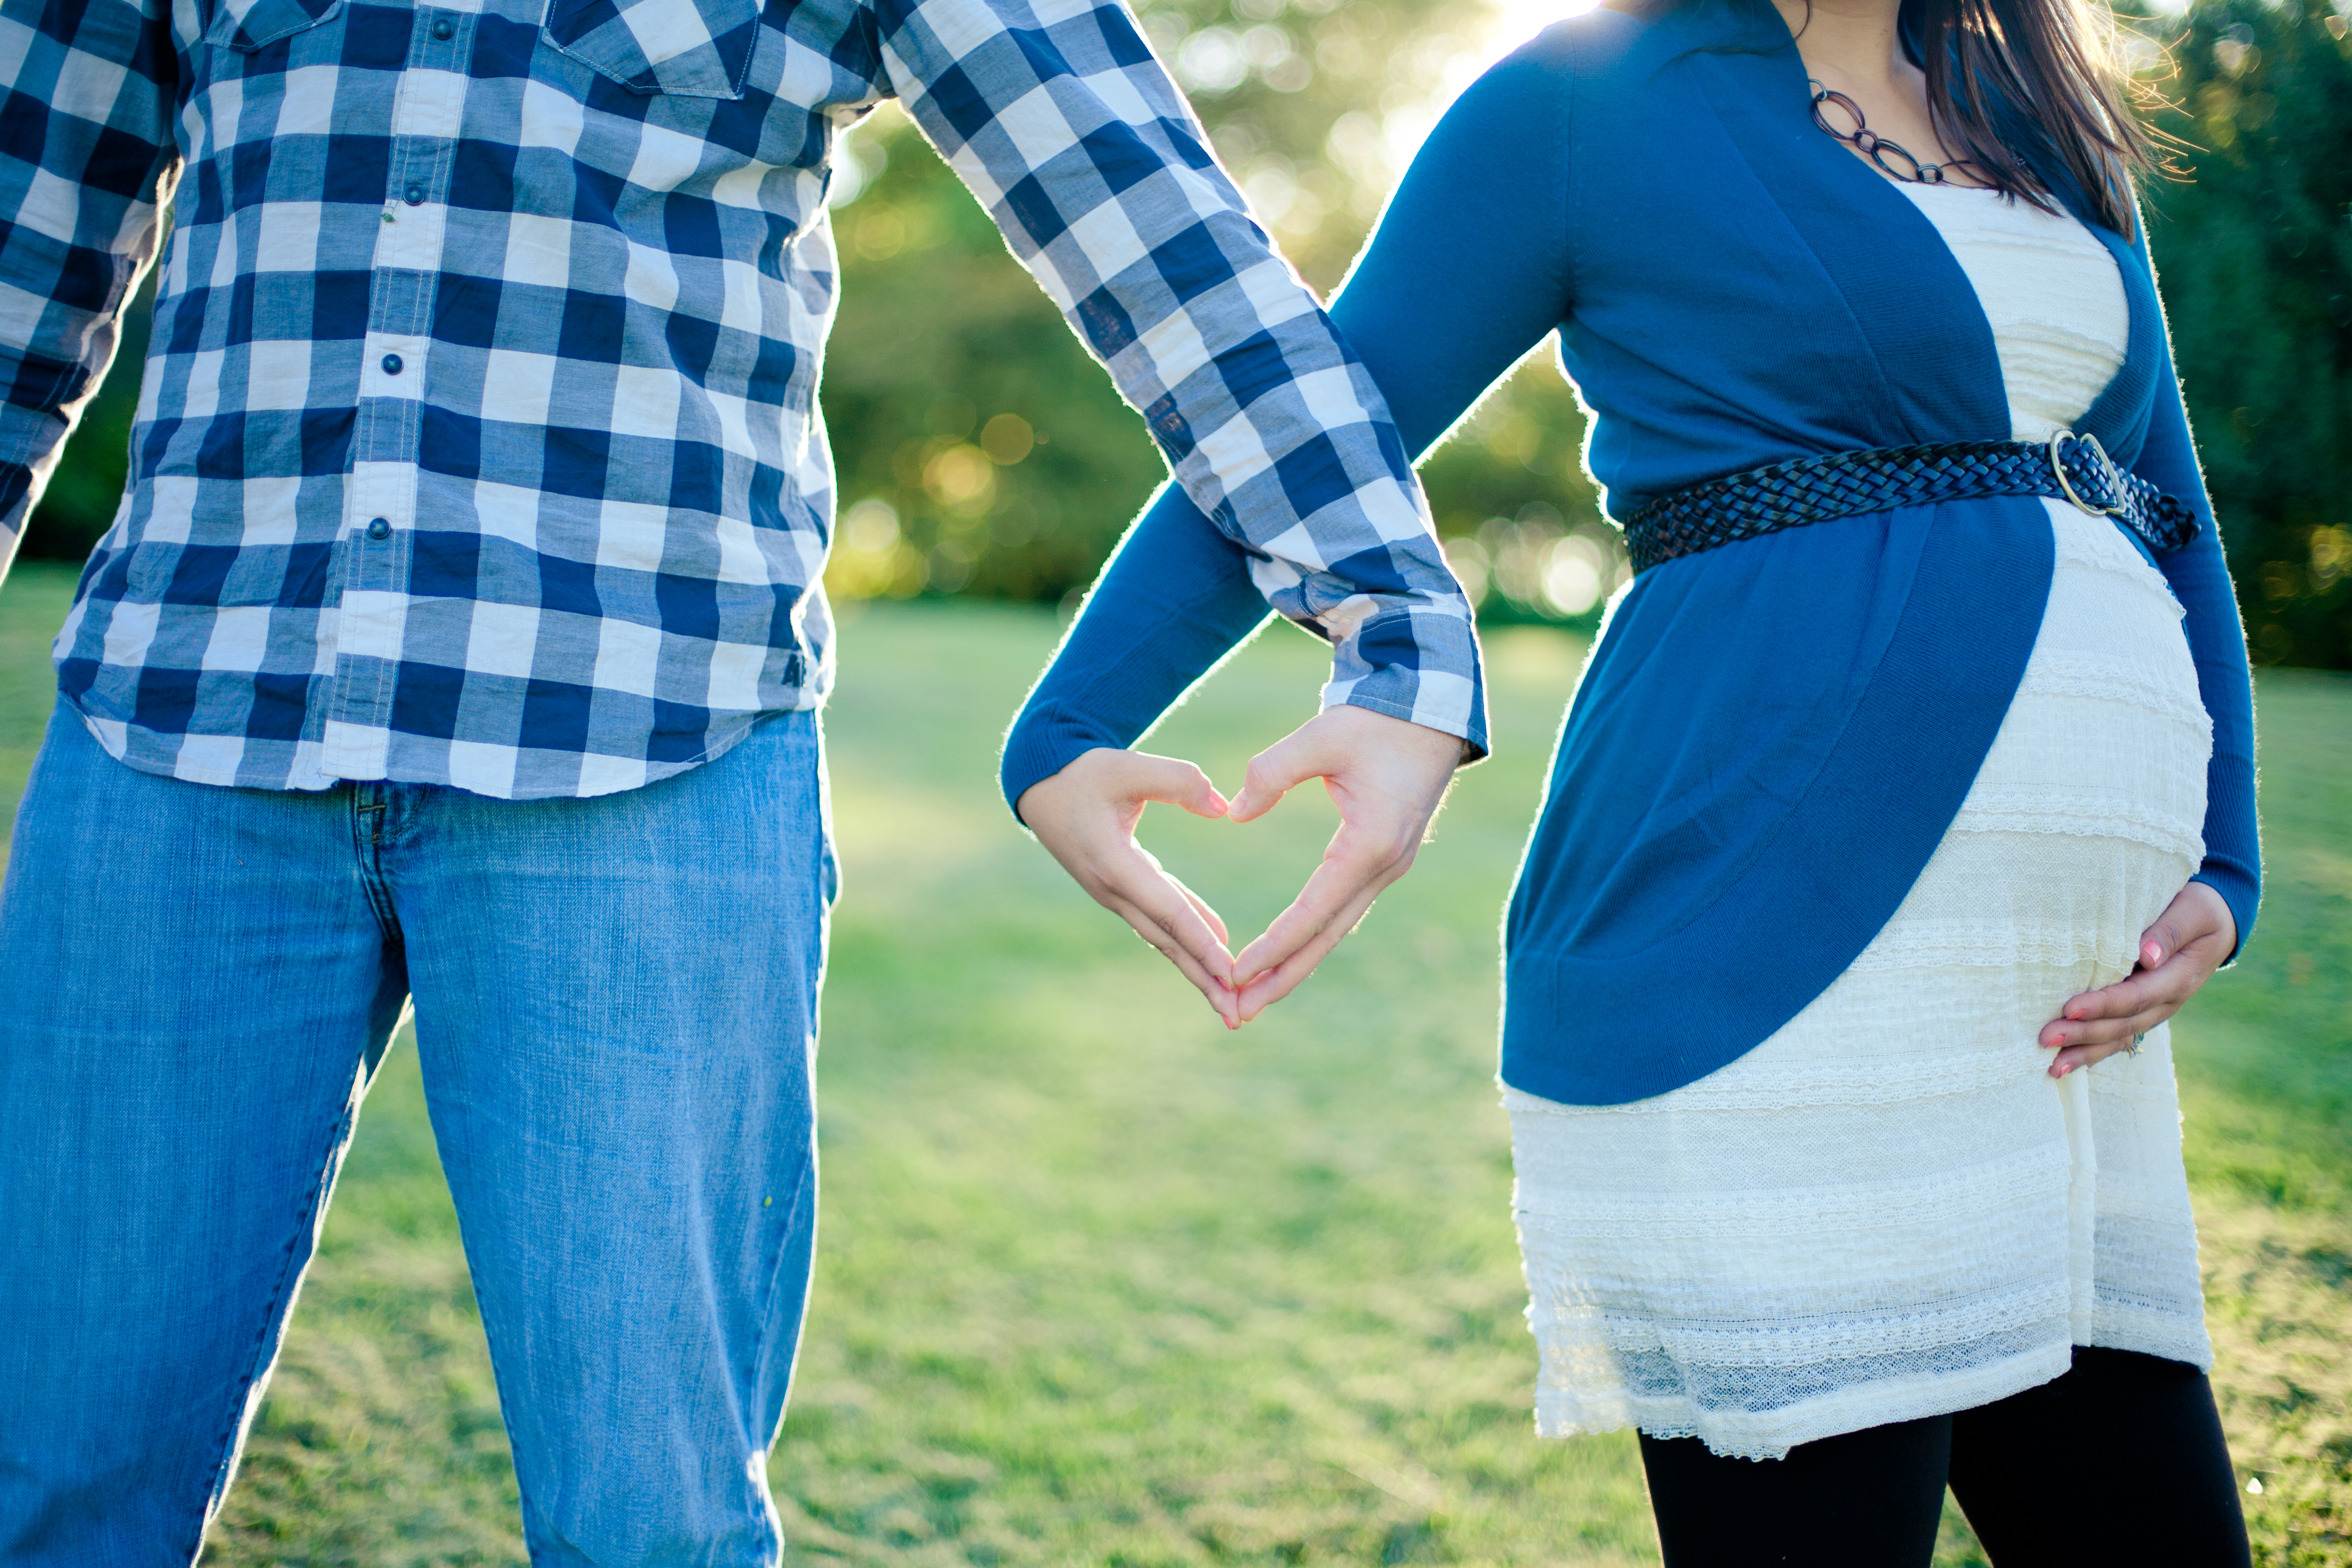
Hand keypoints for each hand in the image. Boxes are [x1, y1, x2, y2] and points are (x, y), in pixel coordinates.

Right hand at [1019, 748, 1240, 1025]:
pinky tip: (1216, 952)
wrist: (1040, 784)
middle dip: (1202, 978)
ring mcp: (1115, 894)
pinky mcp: (1121, 887)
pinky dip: (1187, 939)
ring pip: (1164, 936)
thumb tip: (1223, 806)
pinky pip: (1160, 920)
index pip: (1167, 909)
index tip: (1229, 971)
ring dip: (1196, 969)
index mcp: (1114, 864)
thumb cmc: (1083, 772)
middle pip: (1167, 940)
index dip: (1200, 940)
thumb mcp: (1128, 766)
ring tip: (1228, 1002)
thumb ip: (1178, 781)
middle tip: (1236, 1014)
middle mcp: (1113, 889)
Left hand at [1225, 705, 1465, 1021]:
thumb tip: (1233, 812)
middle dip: (1280, 977)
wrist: (1430, 712)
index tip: (1235, 972)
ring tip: (1253, 997)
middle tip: (1237, 1011)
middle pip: (1325, 937)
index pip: (1313, 910)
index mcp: (1369, 844)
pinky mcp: (1381, 862)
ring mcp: (1387, 868)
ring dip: (1295, 965)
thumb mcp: (1323, 735)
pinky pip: (1341, 911)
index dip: (1273, 945)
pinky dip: (1311, 938)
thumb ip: (1273, 771)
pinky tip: (1285, 957)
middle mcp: (1382, 867)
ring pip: (1335, 930)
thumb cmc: (1377, 721)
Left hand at [2039, 880, 2236, 1077]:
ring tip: (2052, 1066)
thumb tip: (2147, 957)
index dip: (2103, 1005)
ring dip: (2085, 1051)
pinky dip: (2095, 1050)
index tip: (2070, 1008)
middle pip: (2123, 1023)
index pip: (2137, 996)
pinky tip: (2067, 1062)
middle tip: (2045, 1038)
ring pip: (2120, 1037)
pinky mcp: (2144, 1010)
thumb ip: (2169, 932)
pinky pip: (2120, 1036)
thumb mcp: (2192, 912)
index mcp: (2179, 977)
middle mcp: (2167, 1001)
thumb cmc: (2199, 909)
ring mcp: (2156, 1009)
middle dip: (2084, 1034)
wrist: (2216, 922)